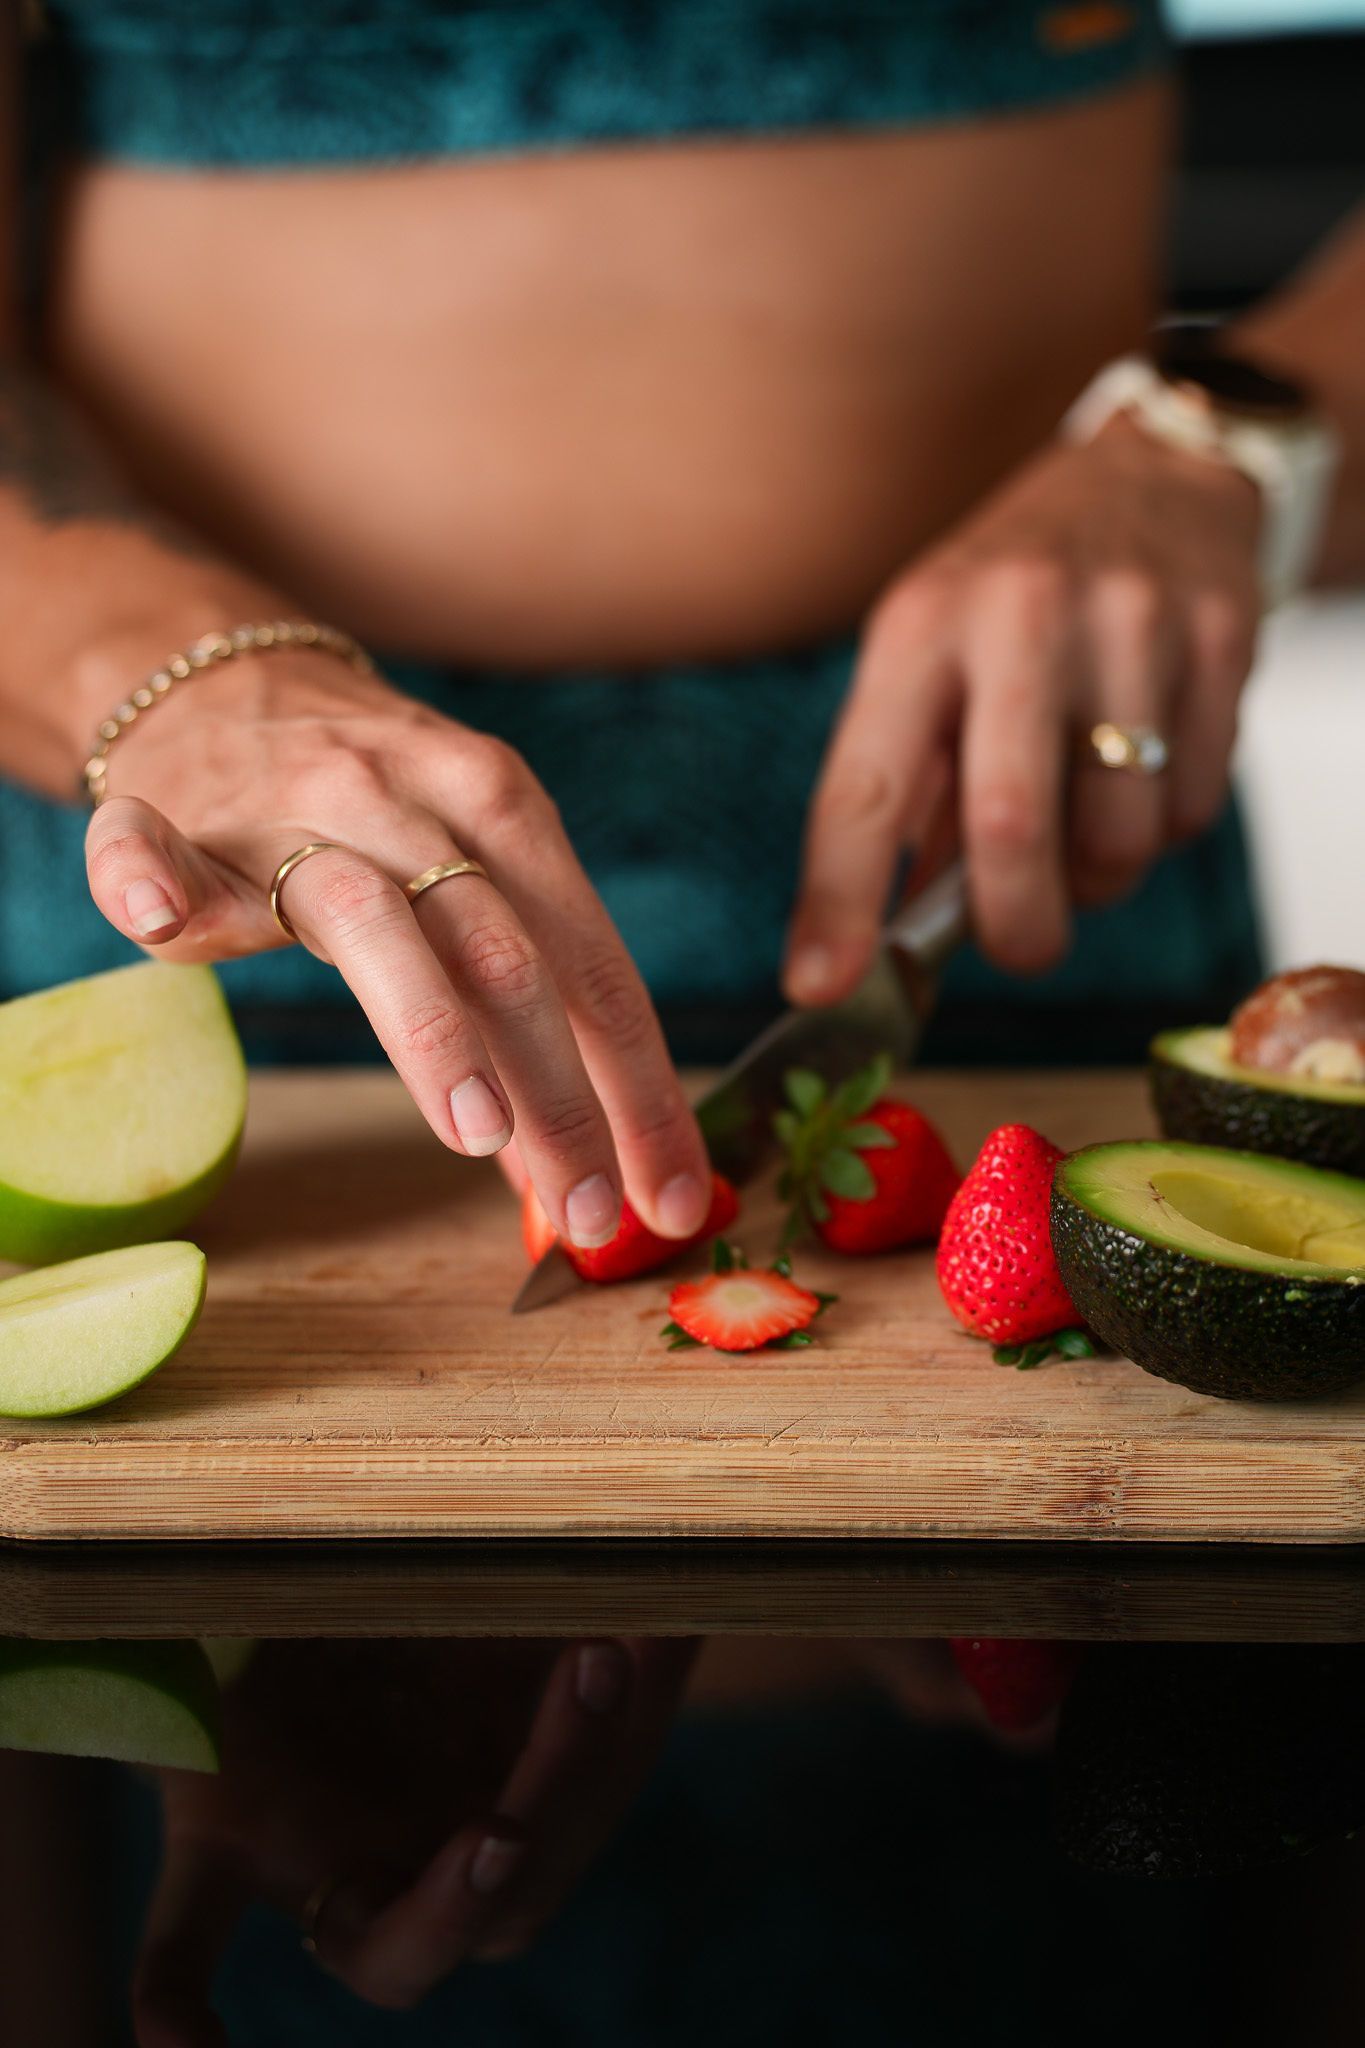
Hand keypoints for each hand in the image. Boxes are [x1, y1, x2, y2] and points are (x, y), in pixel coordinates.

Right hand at [84, 652, 710, 1247]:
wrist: (226, 685)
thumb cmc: (371, 812)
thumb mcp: (470, 873)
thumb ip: (521, 1004)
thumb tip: (580, 1164)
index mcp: (504, 814)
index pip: (593, 967)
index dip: (641, 1087)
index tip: (672, 1194)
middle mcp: (411, 804)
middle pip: (505, 956)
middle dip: (560, 1094)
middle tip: (591, 1211)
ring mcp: (290, 811)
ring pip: (369, 918)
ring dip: (430, 1025)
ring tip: (474, 1128)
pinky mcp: (175, 823)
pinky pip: (153, 847)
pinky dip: (148, 875)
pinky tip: (153, 919)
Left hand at [132, 1636, 697, 2041]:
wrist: (279, 1606)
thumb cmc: (419, 1614)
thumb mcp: (509, 1600)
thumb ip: (597, 1599)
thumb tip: (701, 1559)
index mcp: (504, 1820)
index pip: (587, 1817)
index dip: (627, 1741)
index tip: (653, 1631)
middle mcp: (418, 1872)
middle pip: (512, 1892)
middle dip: (567, 1781)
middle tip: (603, 1655)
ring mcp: (318, 1875)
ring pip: (387, 1952)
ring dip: (447, 1908)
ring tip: (499, 1836)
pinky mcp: (214, 1841)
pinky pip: (186, 1941)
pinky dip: (181, 1999)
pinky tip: (185, 2045)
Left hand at [784, 414, 1262, 993]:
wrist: (1155, 475)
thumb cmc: (1015, 596)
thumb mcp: (930, 659)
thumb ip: (910, 794)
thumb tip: (887, 938)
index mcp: (919, 626)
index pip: (864, 785)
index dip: (838, 899)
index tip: (819, 984)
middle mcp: (1017, 614)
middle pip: (1008, 825)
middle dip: (1012, 925)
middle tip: (1019, 946)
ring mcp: (1127, 621)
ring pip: (1117, 834)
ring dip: (1098, 880)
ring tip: (1086, 832)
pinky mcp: (1219, 636)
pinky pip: (1193, 808)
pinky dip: (1163, 832)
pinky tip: (1146, 774)